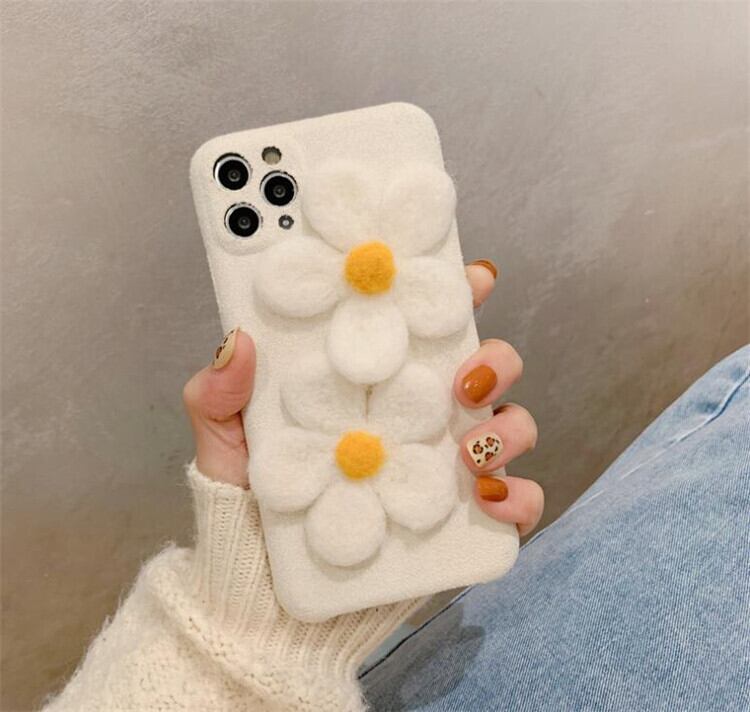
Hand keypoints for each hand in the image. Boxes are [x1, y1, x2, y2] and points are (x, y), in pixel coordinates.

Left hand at [183, 259, 543, 534]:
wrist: (265, 600)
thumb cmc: (251, 508)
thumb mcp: (225, 444)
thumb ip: (218, 394)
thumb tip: (238, 340)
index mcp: (373, 385)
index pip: (423, 327)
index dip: (453, 293)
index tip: (468, 276)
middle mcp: (418, 418)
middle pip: (485, 368)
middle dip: (495, 360)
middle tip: (464, 377)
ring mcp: (444, 468)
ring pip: (510, 427)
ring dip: (506, 427)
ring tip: (467, 447)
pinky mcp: (460, 523)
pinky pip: (515, 502)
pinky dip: (517, 496)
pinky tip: (486, 498)